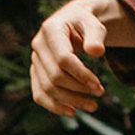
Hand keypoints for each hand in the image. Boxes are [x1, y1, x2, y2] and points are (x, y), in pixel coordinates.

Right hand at [30, 0, 122, 116]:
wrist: (72, 23)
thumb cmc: (84, 23)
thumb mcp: (93, 24)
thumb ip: (96, 35)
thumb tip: (96, 51)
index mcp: (50, 29)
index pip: (63, 59)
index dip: (82, 76)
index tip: (99, 86)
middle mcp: (38, 45)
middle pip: (55, 77)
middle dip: (79, 90)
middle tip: (99, 94)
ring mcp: (35, 60)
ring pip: (48, 89)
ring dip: (71, 101)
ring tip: (92, 105)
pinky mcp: (36, 72)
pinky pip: (39, 95)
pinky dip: (55, 107)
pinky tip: (73, 111)